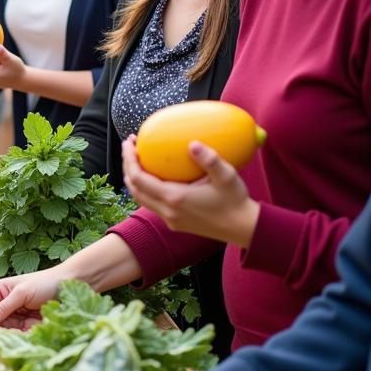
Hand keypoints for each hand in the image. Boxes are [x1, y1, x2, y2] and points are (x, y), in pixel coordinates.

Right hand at [0, 268, 64, 330]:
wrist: (70, 285)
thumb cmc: (45, 283)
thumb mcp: (21, 294)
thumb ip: (3, 308)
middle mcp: (5, 303)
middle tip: (5, 335)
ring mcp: (16, 315)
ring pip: (4, 330)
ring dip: (9, 335)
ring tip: (20, 333)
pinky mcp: (27, 324)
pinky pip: (18, 334)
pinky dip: (20, 336)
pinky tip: (27, 333)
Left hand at [122, 135, 259, 244]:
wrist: (243, 228)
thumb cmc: (235, 201)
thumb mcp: (226, 177)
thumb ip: (210, 160)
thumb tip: (192, 144)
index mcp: (174, 198)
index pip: (138, 178)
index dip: (129, 159)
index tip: (129, 142)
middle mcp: (167, 210)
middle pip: (134, 188)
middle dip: (127, 166)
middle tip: (131, 147)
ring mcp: (170, 219)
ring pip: (140, 198)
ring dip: (134, 179)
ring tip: (138, 160)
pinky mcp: (175, 223)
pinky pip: (152, 205)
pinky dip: (146, 189)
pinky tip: (156, 177)